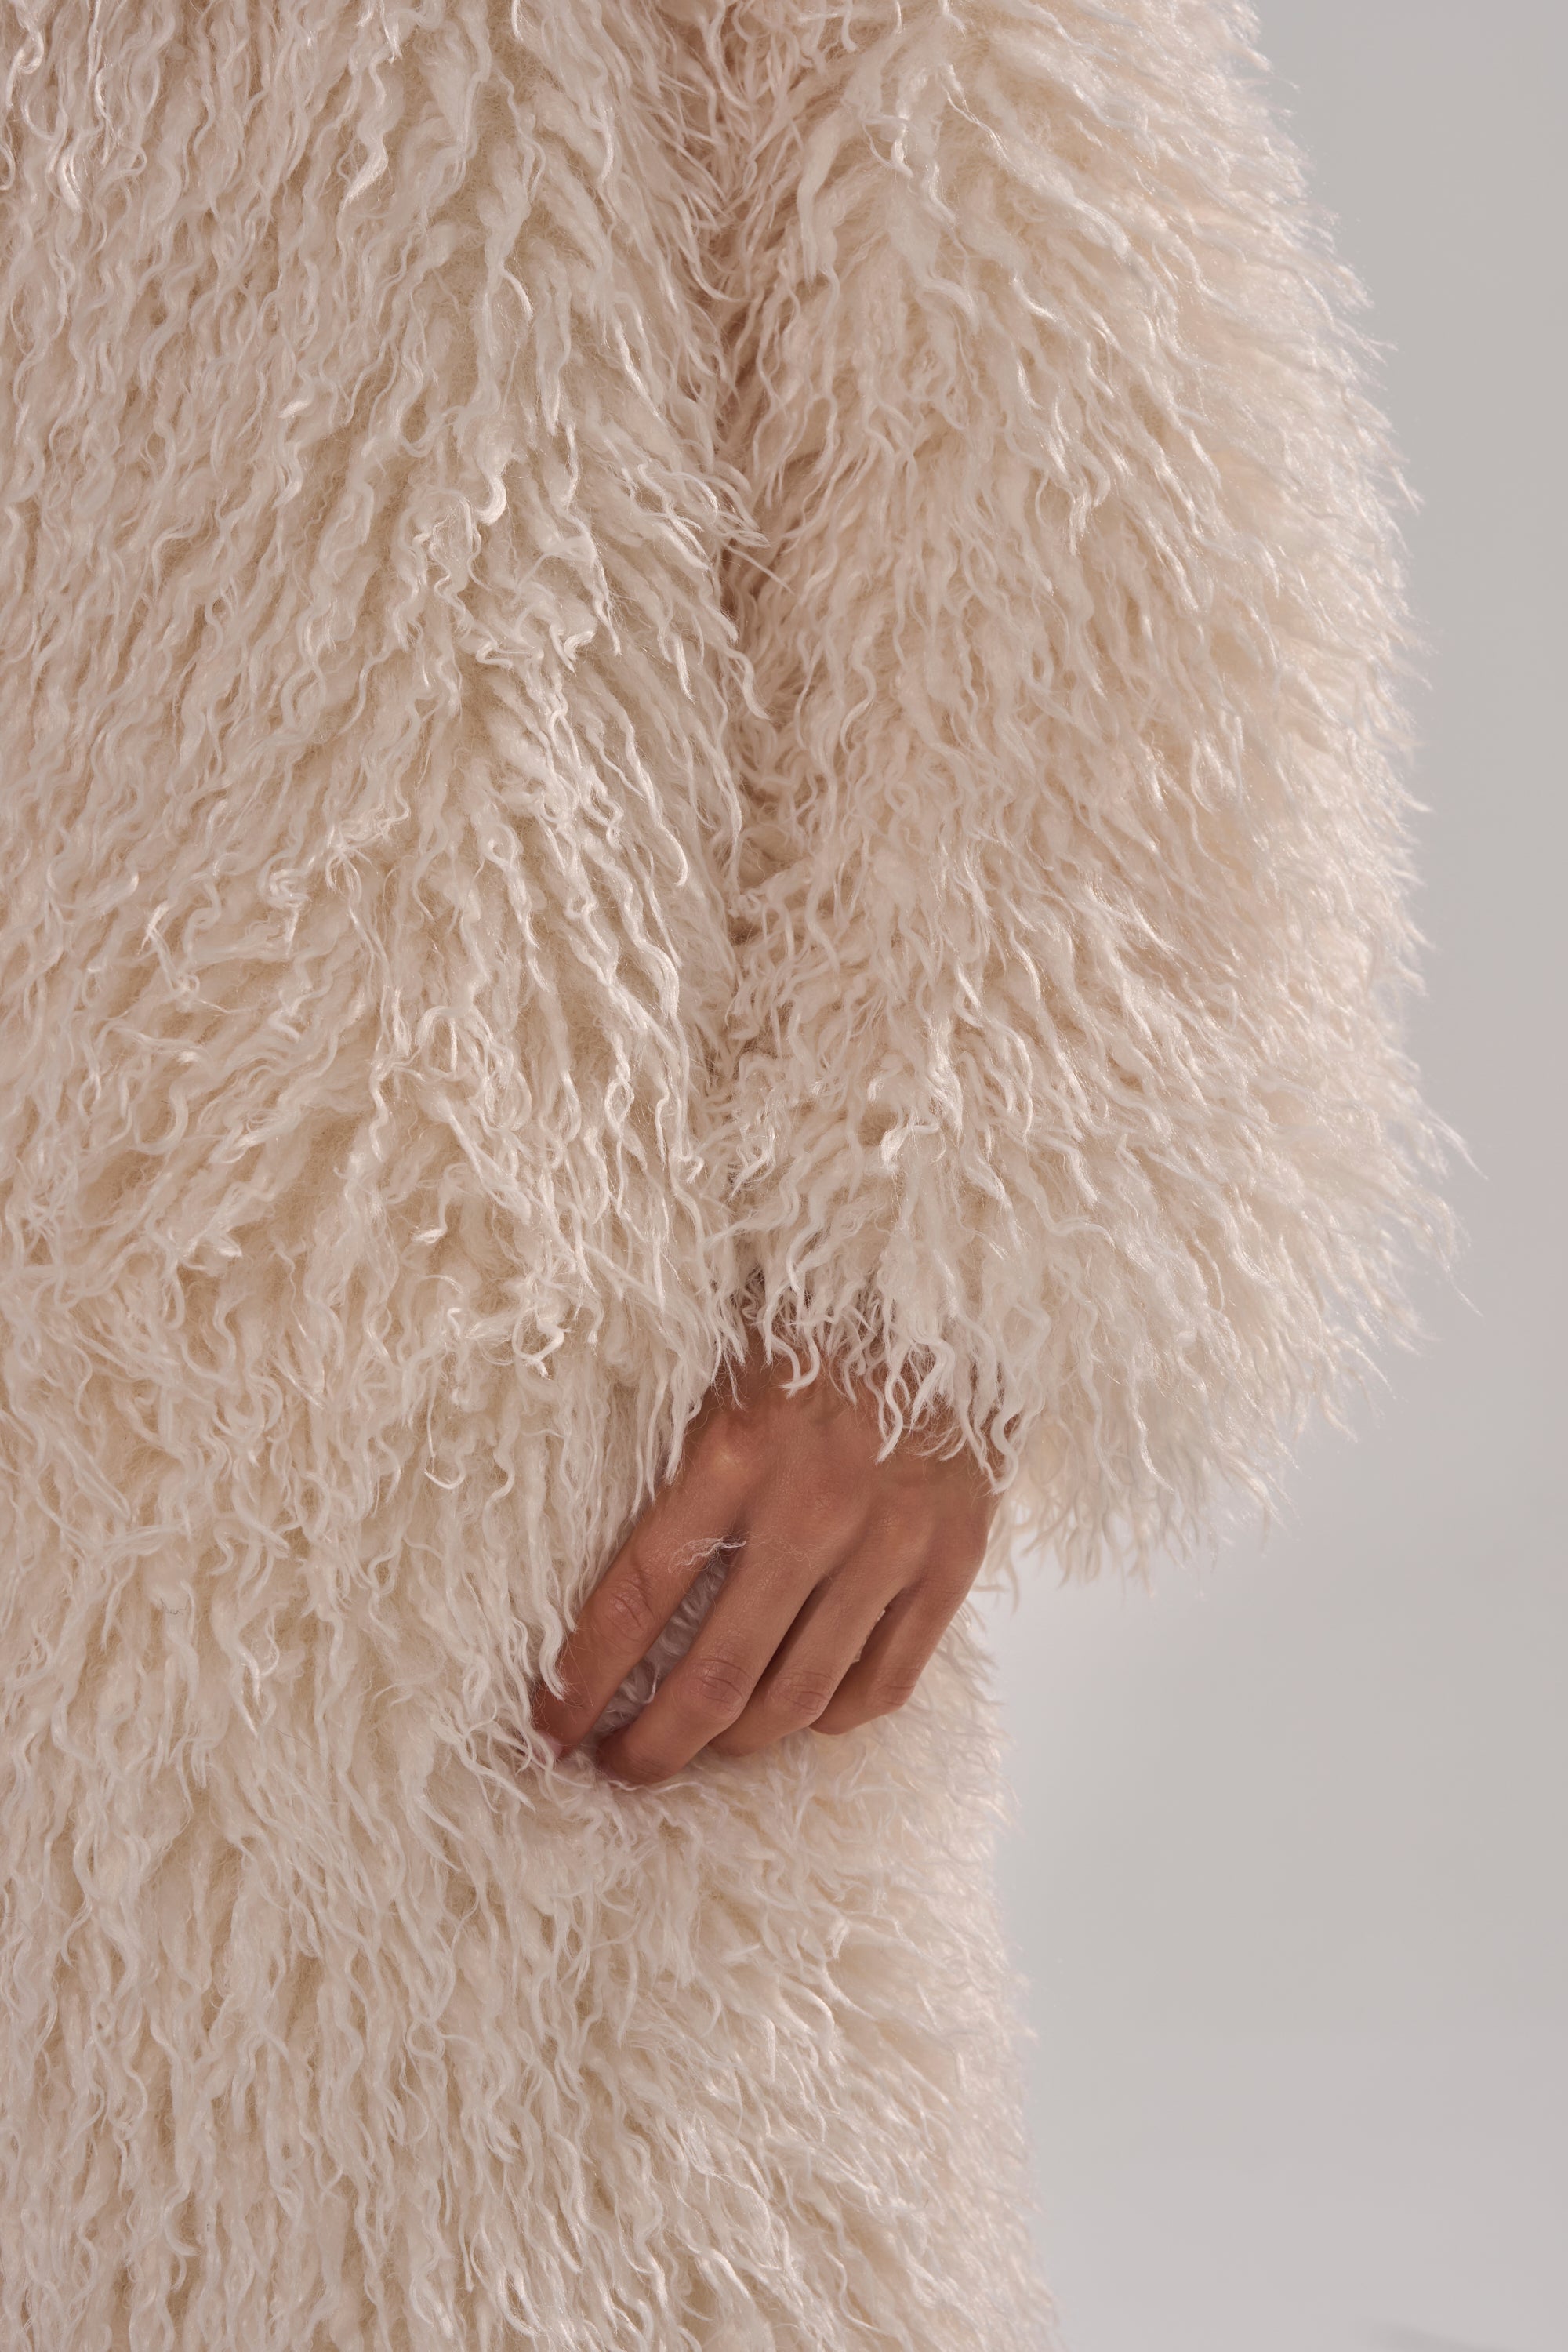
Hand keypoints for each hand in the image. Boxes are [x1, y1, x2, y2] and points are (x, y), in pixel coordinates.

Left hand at [529, 1331, 1000, 1785]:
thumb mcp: (714, 1364)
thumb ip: (664, 1460)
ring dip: (734, 1744)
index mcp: (736, 1451)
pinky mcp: (951, 1563)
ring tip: (697, 1749)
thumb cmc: (809, 1328)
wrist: (948, 1296)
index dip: (584, 1678)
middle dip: (653, 1744)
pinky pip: (885, 1682)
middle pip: (717, 1675)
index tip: (549, 1726)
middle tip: (616, 1768)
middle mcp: (813, 1508)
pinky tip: (795, 1712)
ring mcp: (889, 1543)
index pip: (639, 1597)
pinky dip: (831, 1718)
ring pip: (798, 1695)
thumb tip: (588, 1564)